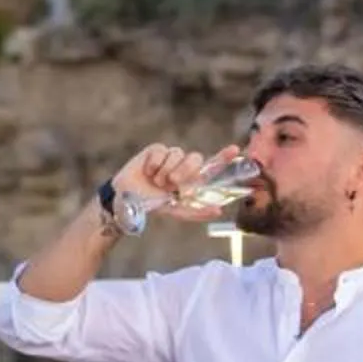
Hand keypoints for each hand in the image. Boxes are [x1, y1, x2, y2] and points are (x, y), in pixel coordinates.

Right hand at [109, 142, 241, 219]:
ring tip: (156, 181)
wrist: (127, 199)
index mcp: (192, 179)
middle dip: (185, 171)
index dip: (223, 157)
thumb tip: (219, 211)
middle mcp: (184, 165)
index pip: (212, 166)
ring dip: (165, 171)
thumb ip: (197, 212)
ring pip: (177, 154)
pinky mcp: (156, 150)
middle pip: (195, 158)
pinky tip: (147, 172)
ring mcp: (170, 156)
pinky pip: (161, 152)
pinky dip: (153, 165)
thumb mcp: (176, 211)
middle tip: (171, 184)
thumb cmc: (153, 205)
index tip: (235, 149)